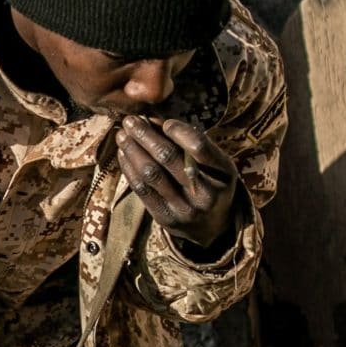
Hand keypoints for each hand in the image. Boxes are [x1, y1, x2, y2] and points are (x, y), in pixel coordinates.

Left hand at [118, 115, 237, 252]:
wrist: (211, 227)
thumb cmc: (211, 183)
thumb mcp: (213, 162)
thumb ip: (189, 141)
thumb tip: (152, 120)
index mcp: (223, 174)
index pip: (198, 146)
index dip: (177, 130)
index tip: (164, 122)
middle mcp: (205, 194)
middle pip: (169, 158)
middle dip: (146, 135)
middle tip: (131, 121)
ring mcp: (184, 209)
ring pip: (151, 174)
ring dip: (133, 150)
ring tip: (122, 136)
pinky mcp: (165, 219)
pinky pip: (142, 190)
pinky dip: (130, 169)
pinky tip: (124, 154)